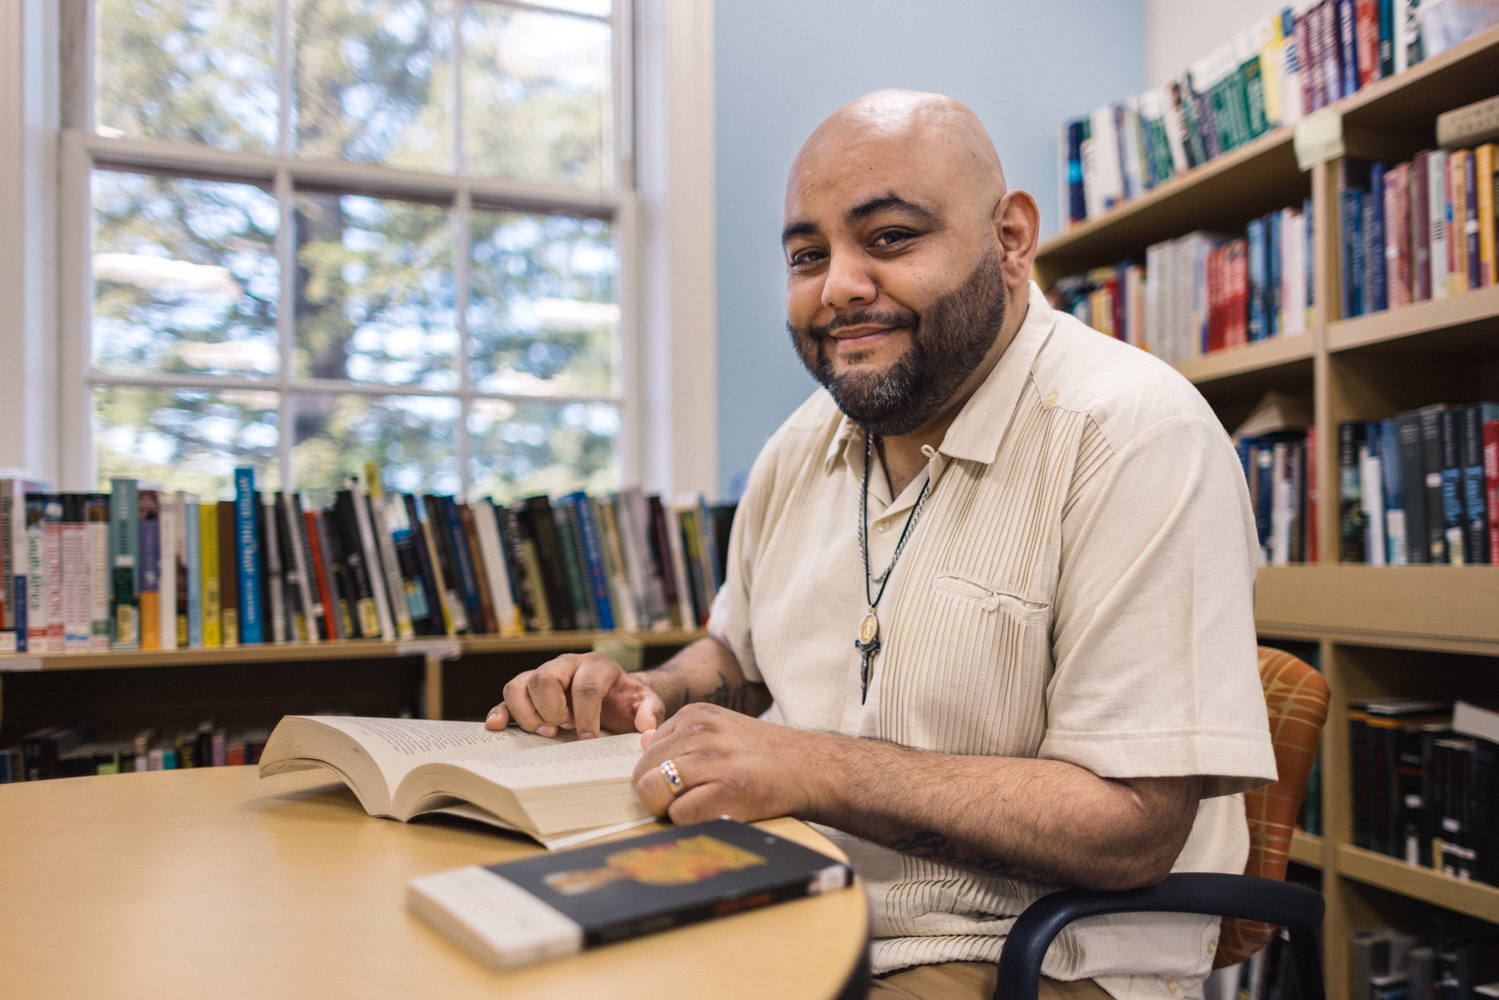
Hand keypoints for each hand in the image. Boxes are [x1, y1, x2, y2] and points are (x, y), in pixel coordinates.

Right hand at [485, 652, 664, 738]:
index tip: (588, 739)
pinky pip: (508, 697)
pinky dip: (501, 711)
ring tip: (547, 732)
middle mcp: (567, 664)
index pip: (586, 686)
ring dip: (528, 713)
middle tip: (564, 730)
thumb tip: (646, 729)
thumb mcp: (646, 704)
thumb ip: (649, 713)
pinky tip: (498, 726)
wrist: (615, 695)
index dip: (586, 715)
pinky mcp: (529, 691)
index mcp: (597, 665)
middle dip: (553, 710)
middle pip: (545, 678)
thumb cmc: (628, 700)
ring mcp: (545, 675)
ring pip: (520, 684)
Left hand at [631, 704, 825, 823]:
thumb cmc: (764, 756)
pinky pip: (679, 815)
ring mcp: (712, 759)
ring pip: (653, 793)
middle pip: (643, 773)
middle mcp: (699, 731)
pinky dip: (691, 823)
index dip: (659, 775)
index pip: (645, 752)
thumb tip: (642, 743)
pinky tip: (716, 813)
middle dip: (658, 795)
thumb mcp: (721, 730)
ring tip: (700, 807)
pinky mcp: (726, 790)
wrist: (812, 768)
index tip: (685, 783)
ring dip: (670, 810)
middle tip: (690, 801)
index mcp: (694, 715)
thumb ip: (681, 736)